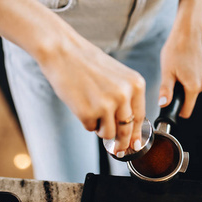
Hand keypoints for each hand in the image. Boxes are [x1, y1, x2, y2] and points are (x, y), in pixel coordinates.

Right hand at [37, 32, 145, 155]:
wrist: (62, 51)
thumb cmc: (87, 63)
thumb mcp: (117, 76)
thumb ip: (126, 98)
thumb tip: (130, 128)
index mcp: (136, 84)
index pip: (140, 117)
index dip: (136, 134)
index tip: (134, 145)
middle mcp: (125, 95)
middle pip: (126, 130)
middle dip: (121, 143)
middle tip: (118, 149)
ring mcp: (107, 104)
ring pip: (108, 133)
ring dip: (100, 128)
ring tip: (91, 108)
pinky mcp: (88, 112)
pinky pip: (90, 128)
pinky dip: (85, 121)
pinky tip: (80, 103)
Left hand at [159, 16, 201, 117]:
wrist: (187, 33)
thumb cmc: (176, 50)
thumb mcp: (167, 72)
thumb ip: (166, 90)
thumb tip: (163, 105)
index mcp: (194, 87)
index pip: (185, 110)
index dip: (174, 110)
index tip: (165, 103)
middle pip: (186, 101)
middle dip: (176, 96)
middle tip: (167, 80)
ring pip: (188, 92)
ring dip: (180, 87)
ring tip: (173, 71)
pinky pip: (191, 83)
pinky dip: (184, 80)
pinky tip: (179, 68)